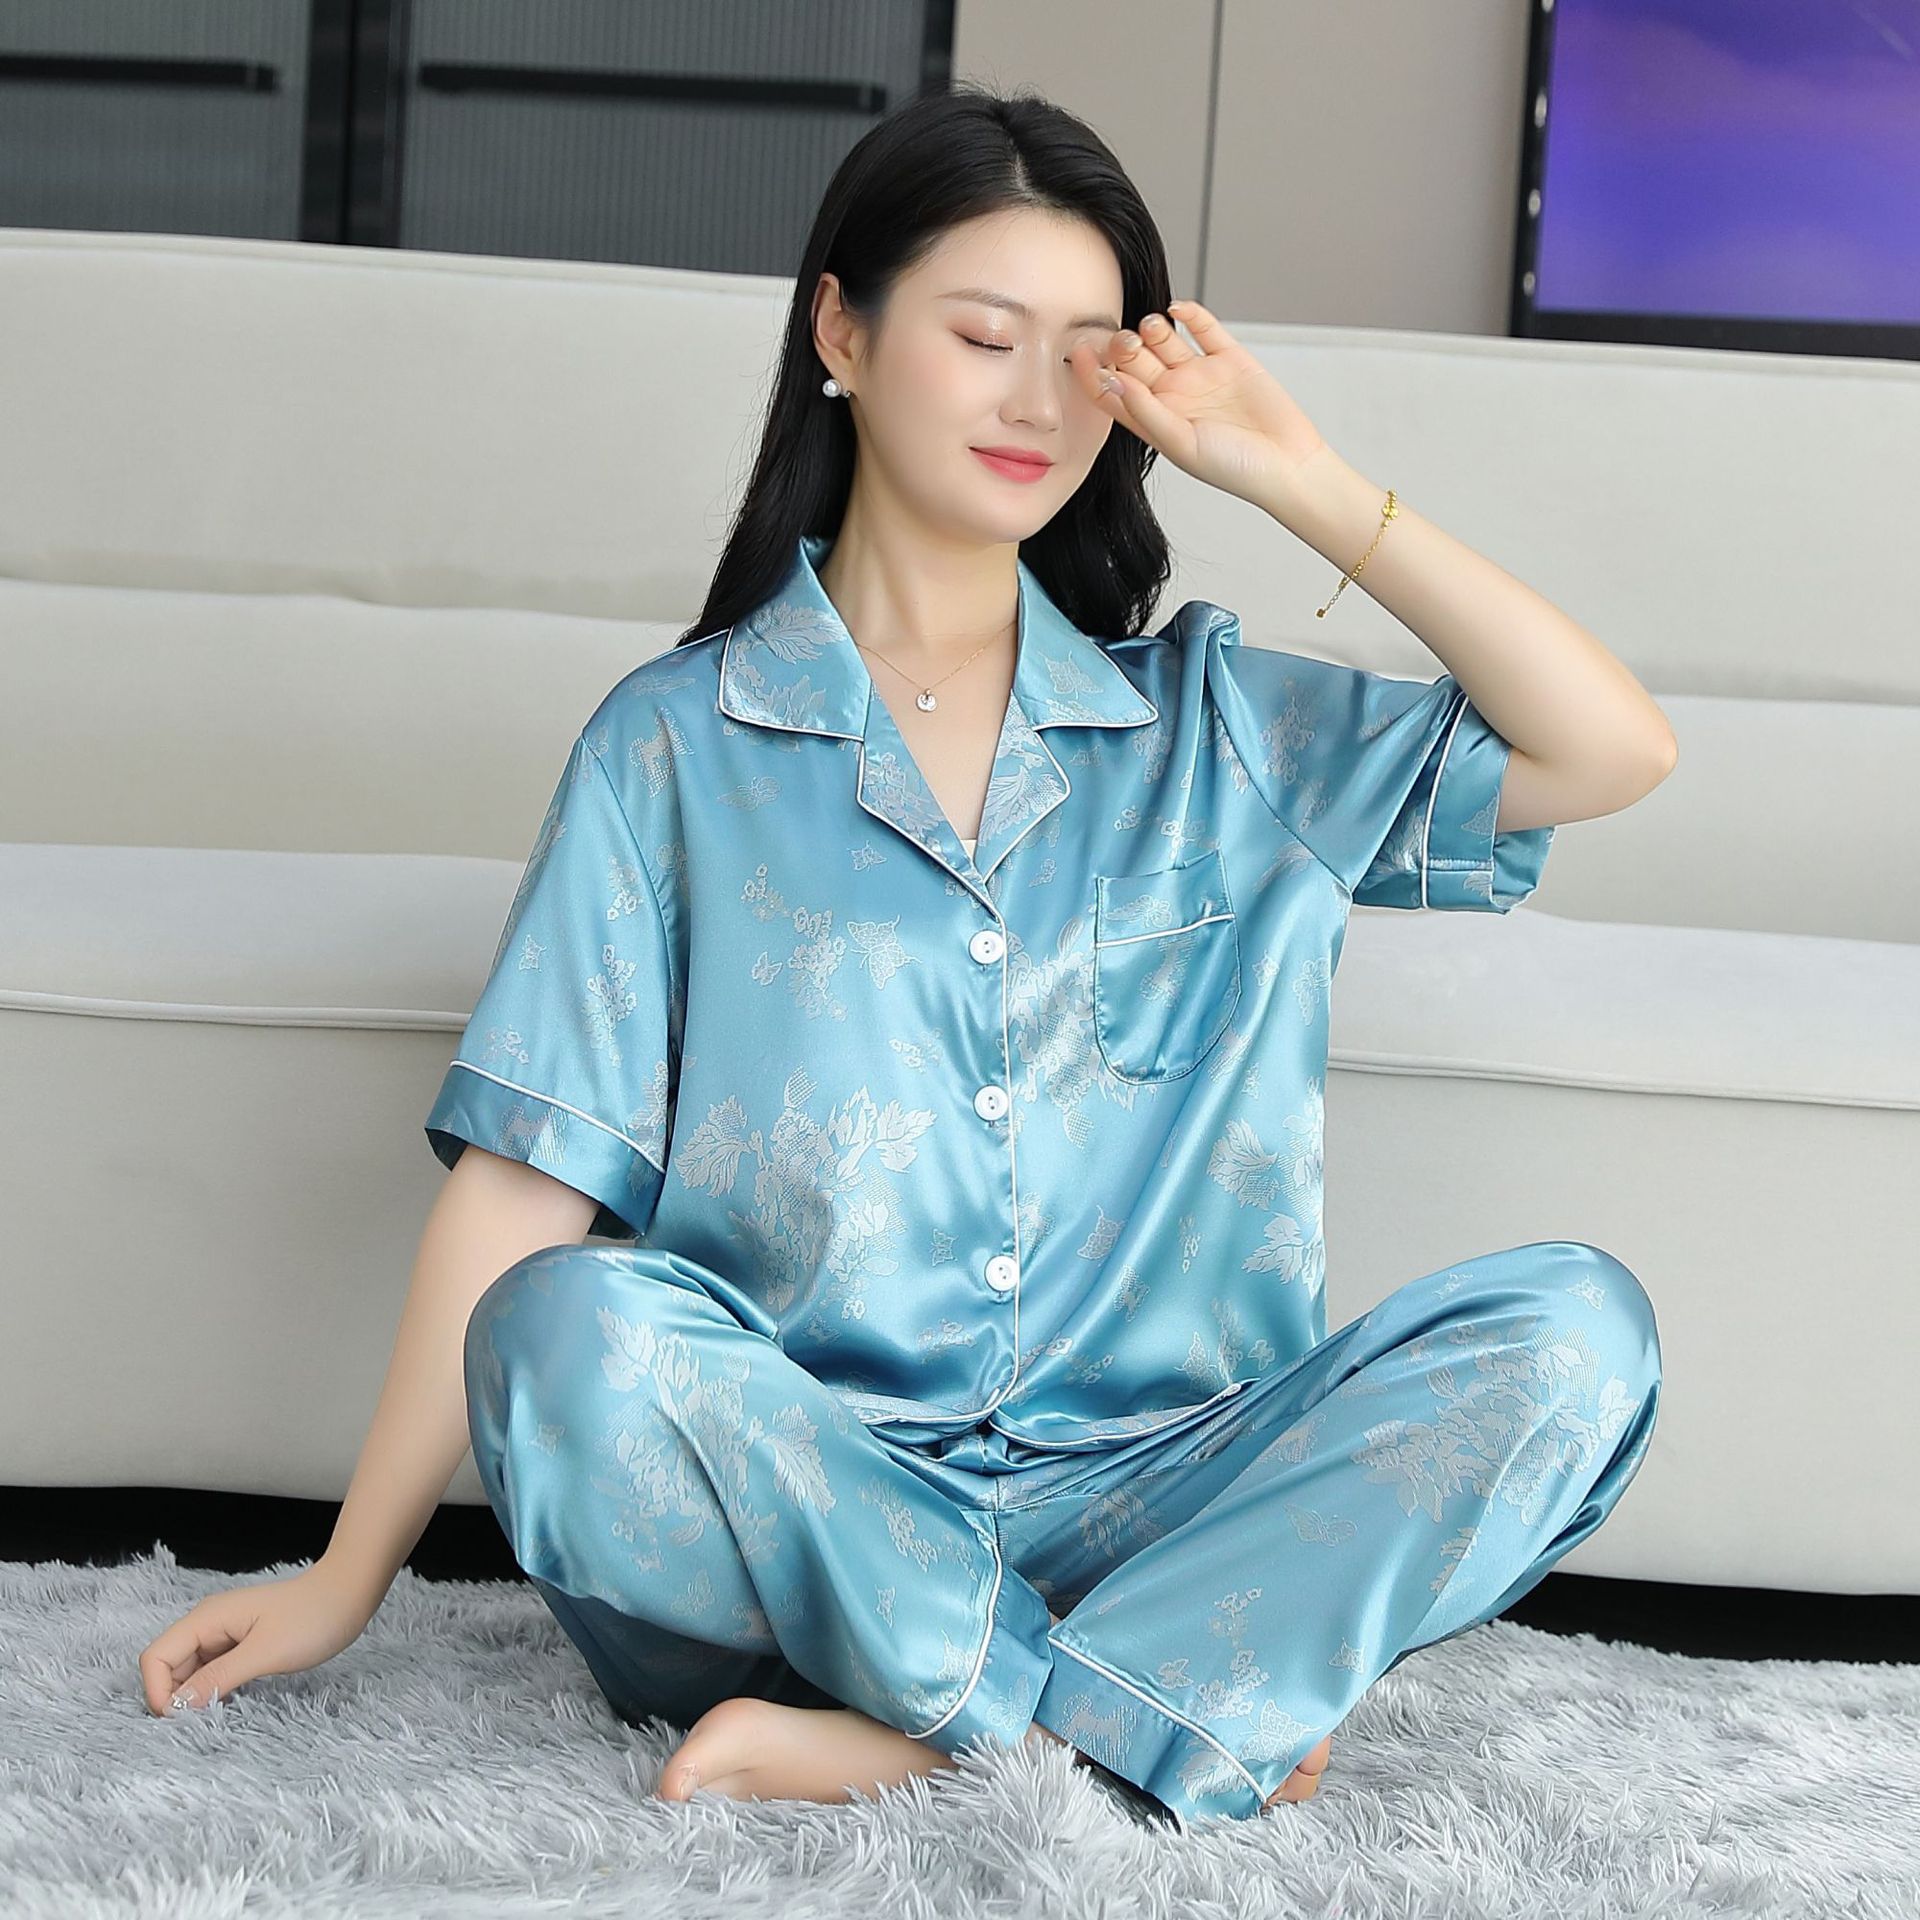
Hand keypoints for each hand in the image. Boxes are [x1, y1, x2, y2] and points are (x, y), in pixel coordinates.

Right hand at [138, 1559, 374, 1715]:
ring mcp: (225, 1633)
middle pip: (169, 1667)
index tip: (181, 1720)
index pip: (156, 1658)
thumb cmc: (313, 1617)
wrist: (350, 1595)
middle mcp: (209, 1624)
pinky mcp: (241, 1644)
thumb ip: (219, 1677)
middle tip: (199, 1724)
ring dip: (194, 1696)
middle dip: (174, 1698)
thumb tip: (177, 1706)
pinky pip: (212, 1671)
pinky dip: (212, 1690)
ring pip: (190, 1672)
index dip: (158, 1692)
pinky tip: (229, 1704)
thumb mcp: (266, 1652)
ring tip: (215, 1716)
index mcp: (207, 1619)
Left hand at [1074, 300, 1332, 514]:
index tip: (1079, 352)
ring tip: (1151, 327)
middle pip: (1134, 361)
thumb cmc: (1233, 467)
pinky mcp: (1230, 358)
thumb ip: (1146, 412)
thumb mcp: (1181, 444)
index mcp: (1153, 420)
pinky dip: (1189, 314)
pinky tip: (1178, 308)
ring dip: (1152, 328)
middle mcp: (1172, 395)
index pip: (1112, 392)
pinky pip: (1203, 328)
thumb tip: (1112, 380)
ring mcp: (1200, 374)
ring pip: (1164, 340)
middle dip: (1123, 346)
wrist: (1287, 464)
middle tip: (1124, 340)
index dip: (1093, 372)